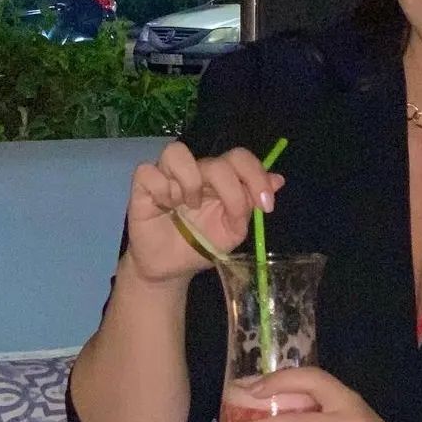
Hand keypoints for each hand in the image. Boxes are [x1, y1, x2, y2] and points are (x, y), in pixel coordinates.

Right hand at [125, 141, 286, 283]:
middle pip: (217, 160)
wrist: (172, 269)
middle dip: (232, 188)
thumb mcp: (233, 231)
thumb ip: (250, 205)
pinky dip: (161, 190)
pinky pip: (149, 172)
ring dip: (191, 182)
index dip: (256, 175)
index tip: (265, 204)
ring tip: (191, 205)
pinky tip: (165, 207)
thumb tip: (279, 180)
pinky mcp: (142, 186)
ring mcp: (168, 175)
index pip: (239, 158)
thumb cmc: (201, 245)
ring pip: (177, 152)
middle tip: (232, 214)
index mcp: (220, 179)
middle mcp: (196, 171)